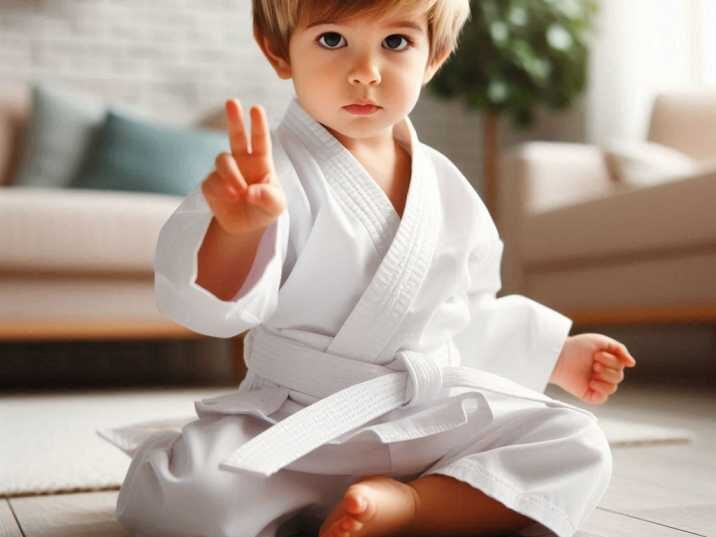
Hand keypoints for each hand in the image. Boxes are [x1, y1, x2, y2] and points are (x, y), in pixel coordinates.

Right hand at [201, 99, 286, 235]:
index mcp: (261, 161)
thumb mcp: (276, 206)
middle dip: (234, 118)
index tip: (256, 109)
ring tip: (239, 193)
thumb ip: (269, 198)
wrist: (245, 226)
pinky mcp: (211, 183)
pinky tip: (229, 198)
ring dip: (231, 175)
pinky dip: (221, 189)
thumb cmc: (264, 210)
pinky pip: (212, 180)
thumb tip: (251, 192)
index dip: (258, 124)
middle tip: (232, 101)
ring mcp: (225, 171)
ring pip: (222, 160)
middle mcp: (242, 161)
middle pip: (236, 135)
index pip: (260, 140)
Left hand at [551, 333, 636, 404]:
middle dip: (607, 369)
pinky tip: (591, 383)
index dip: (612, 361)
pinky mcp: (587, 394)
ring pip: (612, 388)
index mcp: (606, 362)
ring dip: (604, 378)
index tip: (596, 354)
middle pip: (618, 377)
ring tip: (592, 371)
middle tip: (593, 363)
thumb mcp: (602, 341)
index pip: (621, 366)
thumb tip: (633, 363)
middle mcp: (602, 374)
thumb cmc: (577, 346)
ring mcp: (595, 384)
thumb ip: (620, 349)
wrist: (559, 356)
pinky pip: (602, 398)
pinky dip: (600, 391)